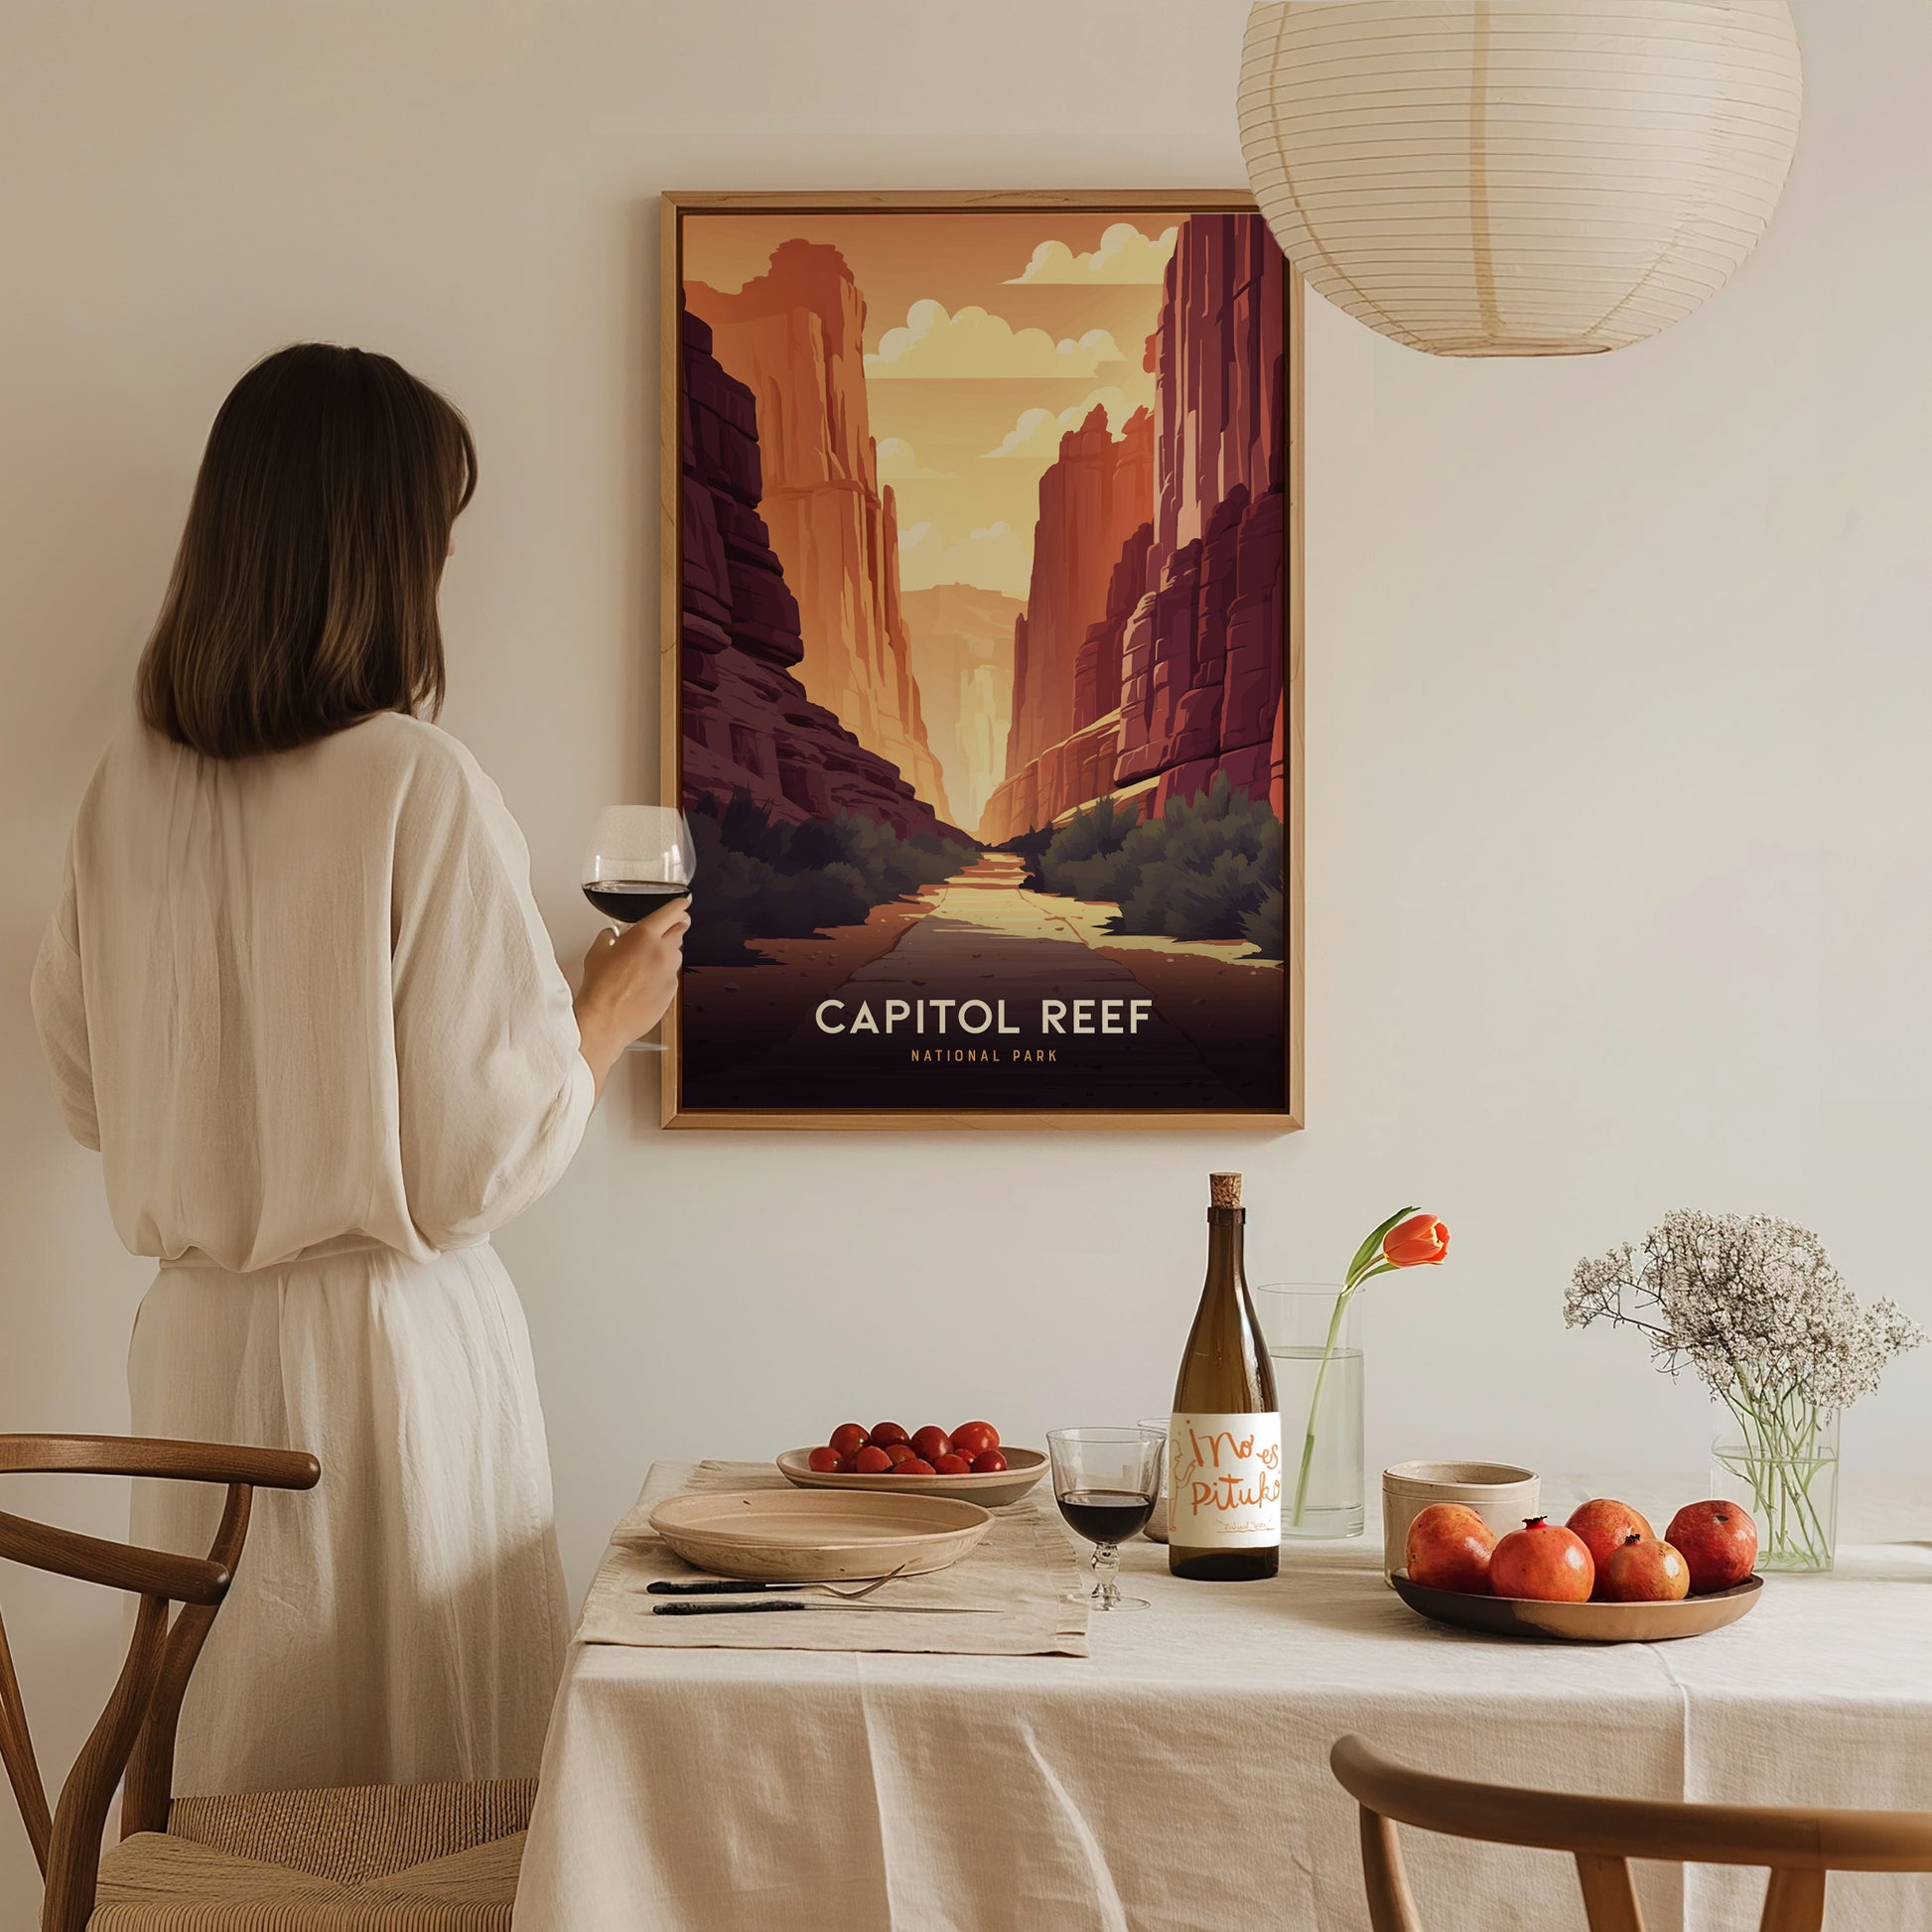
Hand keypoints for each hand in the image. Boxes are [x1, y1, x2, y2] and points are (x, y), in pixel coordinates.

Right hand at [574, 896, 689, 1094]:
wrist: (605, 1019)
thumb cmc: (600, 987)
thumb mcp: (597, 952)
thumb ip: (608, 937)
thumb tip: (611, 935)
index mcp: (645, 935)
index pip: (671, 912)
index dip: (679, 906)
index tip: (683, 903)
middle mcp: (662, 951)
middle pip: (680, 931)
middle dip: (677, 926)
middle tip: (671, 926)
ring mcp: (670, 972)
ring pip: (677, 955)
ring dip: (669, 952)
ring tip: (650, 960)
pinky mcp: (672, 991)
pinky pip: (672, 976)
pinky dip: (664, 974)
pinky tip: (647, 981)